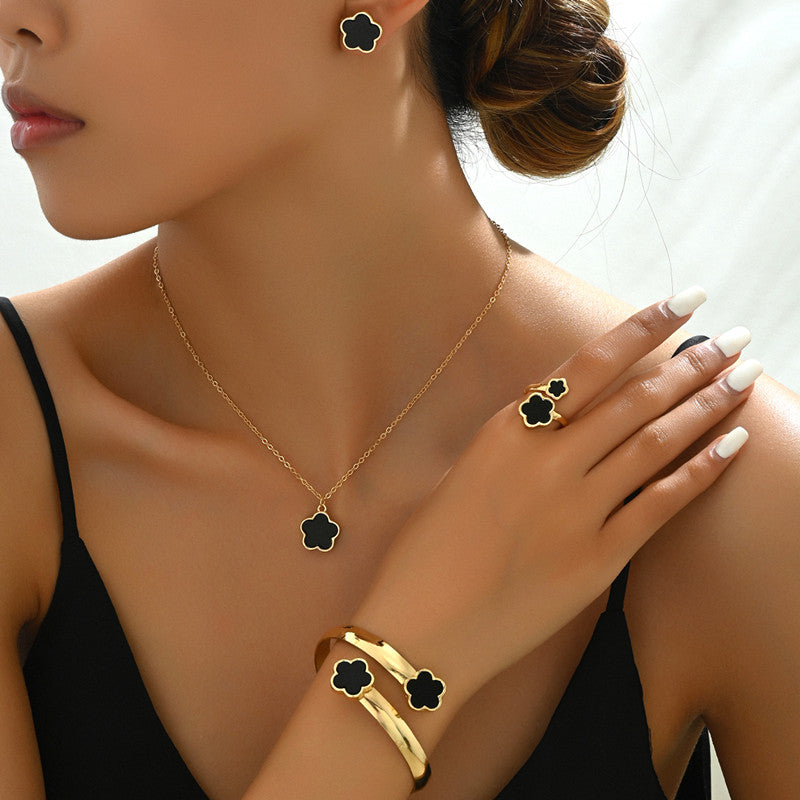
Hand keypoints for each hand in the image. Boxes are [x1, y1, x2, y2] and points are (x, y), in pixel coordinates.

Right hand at [352, 292, 756, 703]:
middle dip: (692, 364)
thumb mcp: (464, 474)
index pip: (588, 366)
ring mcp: (574, 511)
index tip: (682, 302)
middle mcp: (544, 462)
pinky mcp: (596, 560)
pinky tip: (733, 446)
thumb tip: (563, 423)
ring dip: (706, 406)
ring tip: (745, 378)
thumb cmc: (428, 551)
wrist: (419, 629)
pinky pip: (660, 506)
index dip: (642, 329)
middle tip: (733, 338)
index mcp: (505, 433)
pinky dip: (701, 473)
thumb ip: (516, 444)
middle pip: (634, 400)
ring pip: (655, 444)